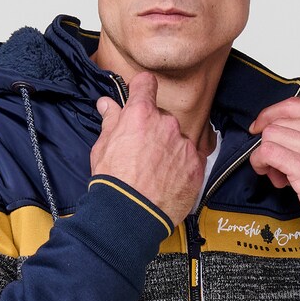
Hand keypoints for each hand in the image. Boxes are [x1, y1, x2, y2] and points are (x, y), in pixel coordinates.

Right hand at [91, 72, 205, 227]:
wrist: (131, 215)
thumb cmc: (114, 183)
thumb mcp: (103, 148)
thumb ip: (110, 121)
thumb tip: (107, 104)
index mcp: (141, 114)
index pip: (146, 84)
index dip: (142, 90)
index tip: (141, 96)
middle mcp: (166, 124)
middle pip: (162, 117)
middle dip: (154, 130)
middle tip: (142, 153)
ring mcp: (183, 144)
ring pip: (177, 139)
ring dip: (169, 149)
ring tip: (156, 172)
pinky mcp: (196, 164)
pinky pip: (190, 158)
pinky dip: (181, 167)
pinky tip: (168, 181)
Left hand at [248, 97, 299, 248]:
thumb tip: (279, 129)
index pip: (294, 105)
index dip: (270, 115)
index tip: (260, 127)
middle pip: (279, 122)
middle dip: (269, 142)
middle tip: (276, 165)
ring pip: (270, 136)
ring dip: (265, 156)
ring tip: (279, 175)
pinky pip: (268, 153)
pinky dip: (262, 164)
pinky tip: (274, 178)